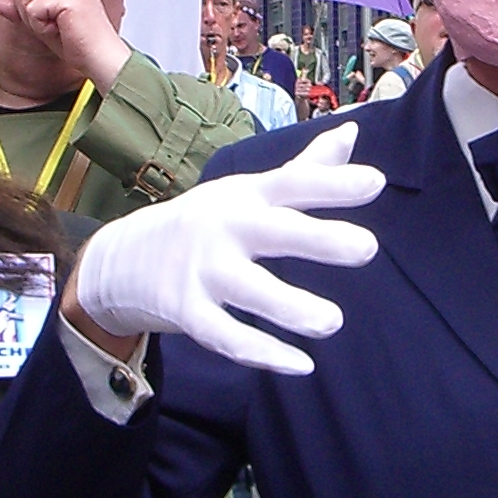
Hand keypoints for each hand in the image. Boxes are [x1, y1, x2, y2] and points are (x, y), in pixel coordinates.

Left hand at [0, 0, 132, 91]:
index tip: (53, 17)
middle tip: (55, 24)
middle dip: (30, 9)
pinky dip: (41, 26)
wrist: (101, 60)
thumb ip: (19, 8)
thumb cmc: (79, 44)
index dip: (31, 1)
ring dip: (34, 18)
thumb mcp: (42, 23)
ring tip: (58, 27)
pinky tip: (61, 30)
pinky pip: (32, 9)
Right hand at [74, 125, 383, 373]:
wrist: (120, 259)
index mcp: (247, 195)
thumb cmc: (206, 222)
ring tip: (332, 322)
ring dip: (290, 307)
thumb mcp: (249, 191)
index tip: (376, 182)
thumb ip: (305, 169)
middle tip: (367, 248)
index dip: (334, 183)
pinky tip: (302, 365)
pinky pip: (226, 336)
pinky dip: (262, 353)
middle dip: (318, 238)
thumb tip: (353, 132)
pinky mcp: (186, 311)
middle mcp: (225, 227)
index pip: (294, 183)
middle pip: (274, 231)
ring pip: (249, 291)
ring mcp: (203, 270)